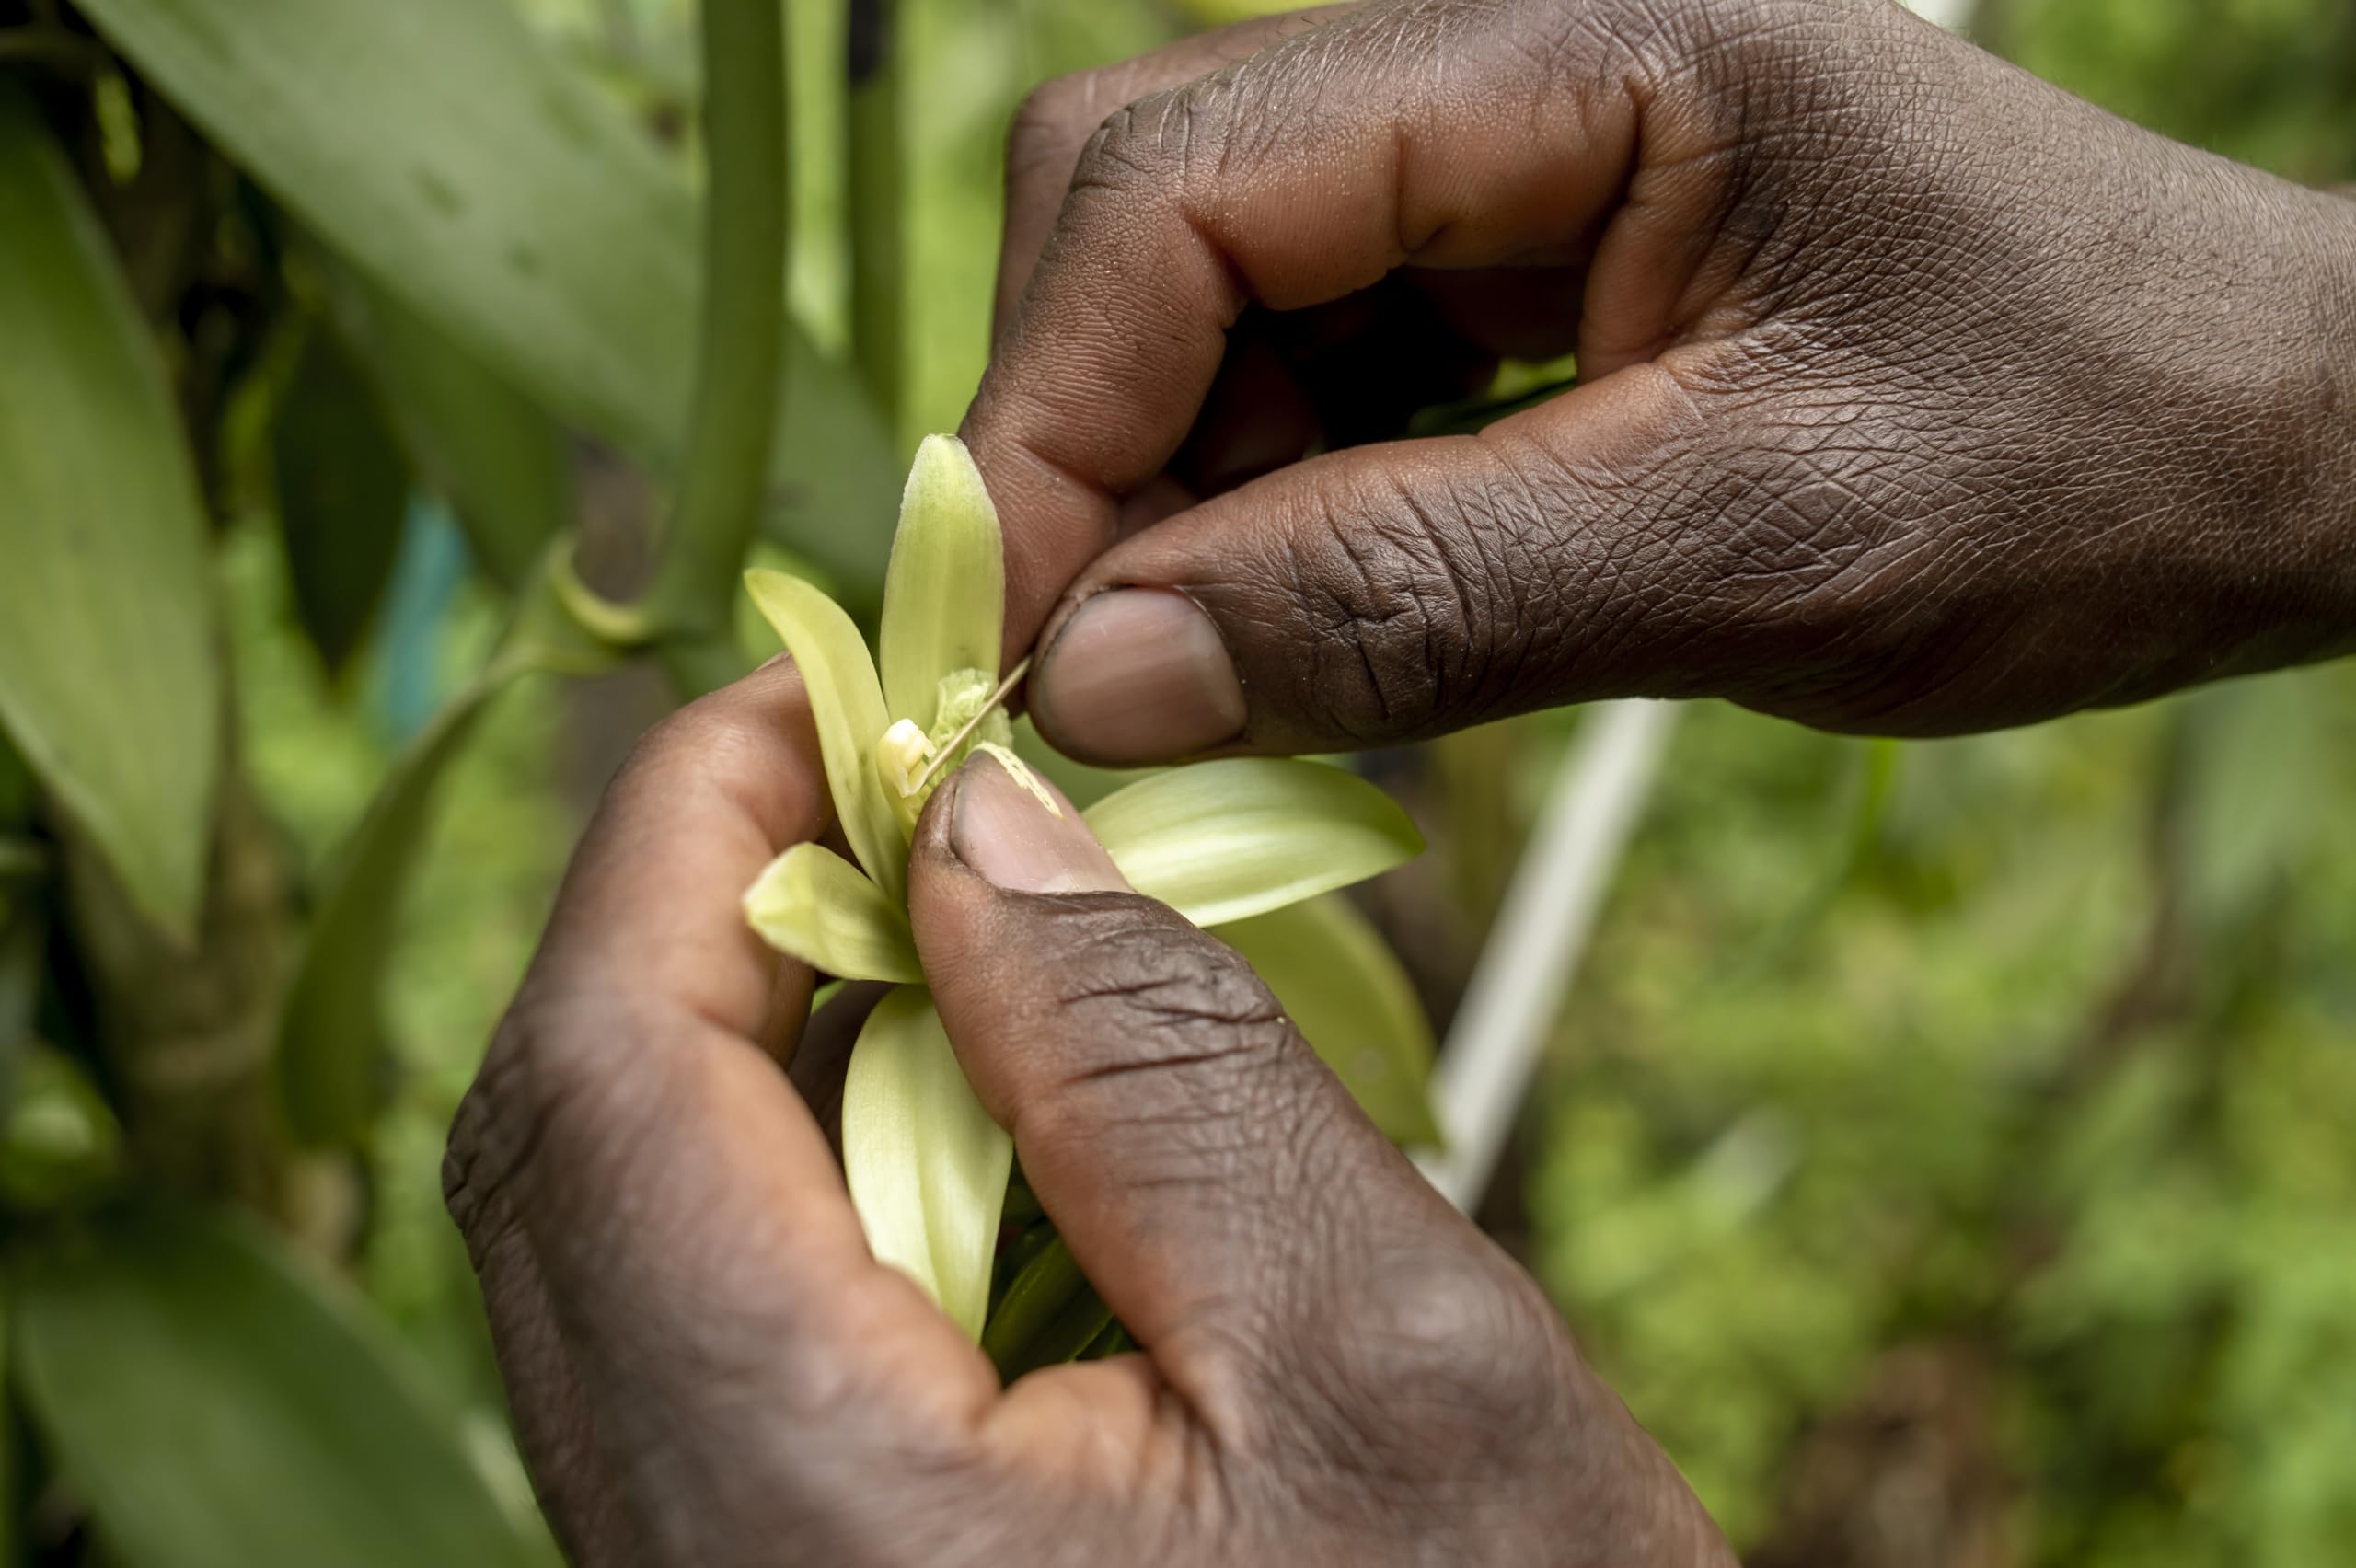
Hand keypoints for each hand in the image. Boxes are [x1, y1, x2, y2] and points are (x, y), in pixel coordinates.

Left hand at [444, 662, 1730, 1565]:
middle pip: (572, 1147)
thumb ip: (1160, 1068)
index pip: (608, 1074)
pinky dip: (824, 1176)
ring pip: (634, 1235)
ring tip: (975, 934)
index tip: (839, 686)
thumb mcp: (1385, 1365)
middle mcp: (690, 1564)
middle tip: (909, 780)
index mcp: (799, 1511)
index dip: (693, 823)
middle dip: (722, 908)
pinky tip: (989, 1130)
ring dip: (782, 1037)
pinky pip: (718, 1338)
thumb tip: (980, 817)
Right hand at [962, 0, 2355, 758]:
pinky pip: (1312, 372)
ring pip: (1208, 308)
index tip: (1009, 650)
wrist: (2267, 440)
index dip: (1051, 418)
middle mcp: (1503, 69)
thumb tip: (1101, 678)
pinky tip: (1328, 622)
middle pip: (1147, 214)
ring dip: (1182, 504)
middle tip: (1110, 682)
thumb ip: (1414, 597)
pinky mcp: (1517, 269)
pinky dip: (1276, 515)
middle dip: (1093, 452)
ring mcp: (1502, 164)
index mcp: (1575, 46)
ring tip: (1246, 679)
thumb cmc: (2088, 454)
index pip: (1174, 185)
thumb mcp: (1753, 543)